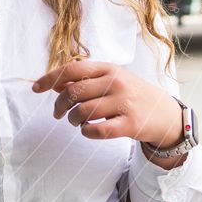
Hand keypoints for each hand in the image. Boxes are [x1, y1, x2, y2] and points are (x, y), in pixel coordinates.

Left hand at [31, 60, 182, 147]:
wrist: (166, 113)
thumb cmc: (130, 95)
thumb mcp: (110, 80)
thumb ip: (84, 80)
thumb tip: (55, 84)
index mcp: (108, 69)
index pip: (71, 70)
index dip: (50, 79)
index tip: (35, 88)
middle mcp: (115, 82)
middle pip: (73, 93)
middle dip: (59, 106)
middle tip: (59, 114)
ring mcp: (124, 103)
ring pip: (82, 112)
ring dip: (72, 120)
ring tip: (76, 122)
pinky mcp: (130, 124)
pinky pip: (97, 130)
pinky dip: (86, 132)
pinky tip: (88, 130)